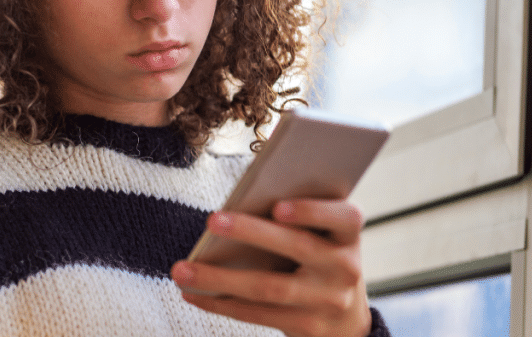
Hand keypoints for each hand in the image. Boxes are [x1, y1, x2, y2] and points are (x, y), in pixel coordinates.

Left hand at [171, 199, 371, 336]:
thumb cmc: (320, 260)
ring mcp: (329, 301)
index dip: (312, 211)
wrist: (346, 323)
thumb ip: (298, 219)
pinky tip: (194, 293)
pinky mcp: (308, 327)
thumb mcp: (324, 237)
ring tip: (182, 270)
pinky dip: (222, 303)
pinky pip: (258, 314)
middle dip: (251, 232)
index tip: (278, 206)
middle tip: (212, 220)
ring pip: (269, 287)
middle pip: (297, 247)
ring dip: (221, 277)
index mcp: (349, 235)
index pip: (345, 216)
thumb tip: (237, 208)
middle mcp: (346, 267)